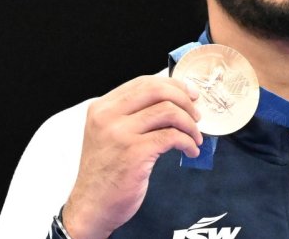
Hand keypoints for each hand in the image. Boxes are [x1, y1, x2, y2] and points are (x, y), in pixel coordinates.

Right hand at [62, 76, 201, 238]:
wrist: (91, 207)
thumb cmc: (106, 172)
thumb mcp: (110, 134)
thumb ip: (133, 115)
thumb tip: (175, 101)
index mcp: (102, 108)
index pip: (144, 82)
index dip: (172, 85)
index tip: (190, 95)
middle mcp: (108, 117)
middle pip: (157, 90)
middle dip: (184, 99)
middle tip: (196, 114)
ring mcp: (120, 134)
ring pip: (168, 111)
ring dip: (190, 124)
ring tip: (195, 137)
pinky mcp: (134, 153)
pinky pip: (172, 136)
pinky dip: (188, 142)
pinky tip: (190, 150)